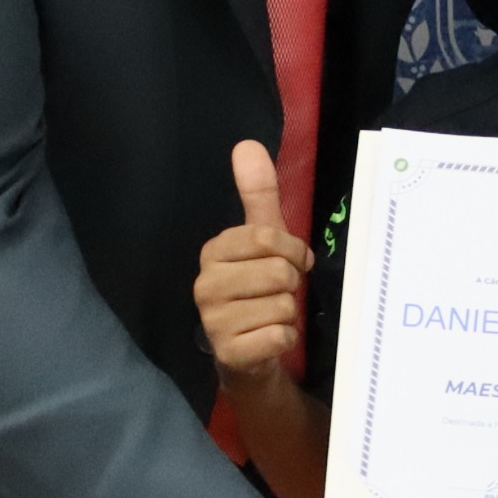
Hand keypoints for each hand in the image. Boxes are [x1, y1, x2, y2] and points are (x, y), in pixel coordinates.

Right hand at [193, 140, 310, 379]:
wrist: (250, 353)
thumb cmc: (259, 288)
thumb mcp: (263, 238)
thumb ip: (257, 194)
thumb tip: (246, 144)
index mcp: (213, 252)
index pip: (266, 237)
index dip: (291, 250)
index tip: (291, 260)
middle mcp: (205, 284)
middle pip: (278, 272)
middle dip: (292, 282)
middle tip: (281, 292)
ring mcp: (213, 321)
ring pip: (283, 304)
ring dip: (288, 311)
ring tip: (271, 314)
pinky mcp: (229, 352)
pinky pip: (280, 335)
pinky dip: (285, 337)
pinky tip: (269, 338)